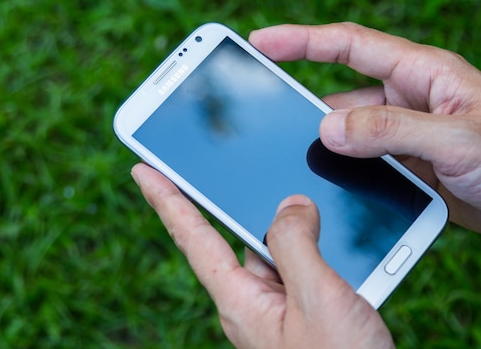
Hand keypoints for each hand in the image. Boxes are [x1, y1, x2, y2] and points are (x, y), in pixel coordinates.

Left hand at [132, 163, 394, 348]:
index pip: (193, 238)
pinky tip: (337, 236)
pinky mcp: (306, 314)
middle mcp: (254, 303)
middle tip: (236, 165)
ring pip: (277, 251)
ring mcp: (280, 310)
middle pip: (237, 238)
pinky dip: (316, 247)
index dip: (166, 200)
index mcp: (240, 301)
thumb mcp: (317, 300)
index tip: (143, 170)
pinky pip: (302, 268)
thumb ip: (296, 245)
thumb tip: (290, 206)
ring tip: (312, 201)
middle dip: (240, 203)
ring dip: (292, 226)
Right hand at [249, 22, 480, 242]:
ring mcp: (404, 136)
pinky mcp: (406, 167)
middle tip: (261, 116)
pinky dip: (342, 174)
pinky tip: (328, 189)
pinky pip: (361, 165)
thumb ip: (392, 130)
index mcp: (422, 74)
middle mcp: (407, 100)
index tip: (260, 41)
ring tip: (290, 164)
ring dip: (322, 148)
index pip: (350, 45)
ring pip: (347, 136)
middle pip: (339, 95)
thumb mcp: (459, 140)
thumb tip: (326, 128)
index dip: (301, 40)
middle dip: (300, 105)